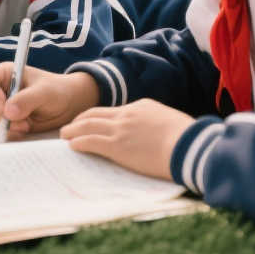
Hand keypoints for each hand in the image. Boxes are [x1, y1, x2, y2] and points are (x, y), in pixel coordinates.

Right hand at [0, 66, 98, 138]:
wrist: (68, 105)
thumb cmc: (57, 90)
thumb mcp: (45, 92)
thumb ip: (26, 99)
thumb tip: (7, 112)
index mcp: (6, 74)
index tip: (4, 107)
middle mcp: (0, 89)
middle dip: (0, 115)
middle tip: (21, 122)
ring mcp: (3, 106)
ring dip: (7, 125)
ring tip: (27, 125)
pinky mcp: (9, 120)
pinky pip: (1, 129)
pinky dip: (11, 132)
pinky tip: (26, 129)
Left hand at [60, 99, 194, 180]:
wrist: (189, 145)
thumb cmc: (189, 138)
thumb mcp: (171, 122)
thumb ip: (158, 123)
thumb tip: (159, 132)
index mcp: (141, 107)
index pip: (115, 110)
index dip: (101, 116)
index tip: (94, 122)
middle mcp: (127, 114)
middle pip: (96, 113)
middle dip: (81, 119)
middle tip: (72, 125)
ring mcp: (121, 129)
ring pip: (88, 126)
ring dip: (74, 130)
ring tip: (64, 135)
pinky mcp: (117, 146)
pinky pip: (91, 142)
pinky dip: (79, 142)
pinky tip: (72, 145)